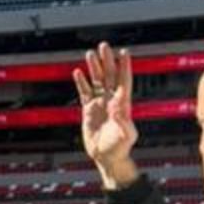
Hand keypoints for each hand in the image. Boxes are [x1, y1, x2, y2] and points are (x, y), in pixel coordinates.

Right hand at [73, 41, 139, 190]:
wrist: (106, 157)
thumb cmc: (119, 149)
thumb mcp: (125, 137)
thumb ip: (124, 125)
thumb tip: (121, 112)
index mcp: (122, 104)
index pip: (123, 81)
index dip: (124, 67)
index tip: (124, 52)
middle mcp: (112, 101)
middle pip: (109, 76)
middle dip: (107, 61)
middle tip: (103, 46)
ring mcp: (100, 104)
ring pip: (96, 81)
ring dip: (94, 67)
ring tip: (90, 53)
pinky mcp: (89, 110)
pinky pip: (85, 92)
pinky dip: (81, 82)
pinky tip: (78, 72)